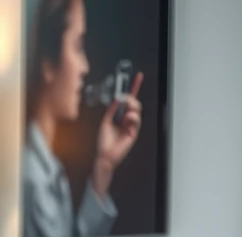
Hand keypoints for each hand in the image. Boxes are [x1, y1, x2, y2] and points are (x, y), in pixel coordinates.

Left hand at [93, 71, 143, 195]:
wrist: (104, 155)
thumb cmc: (103, 142)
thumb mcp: (105, 122)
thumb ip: (112, 110)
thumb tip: (117, 98)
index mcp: (120, 116)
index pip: (129, 100)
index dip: (134, 88)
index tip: (138, 77)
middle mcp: (127, 120)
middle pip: (135, 103)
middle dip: (131, 97)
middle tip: (125, 97)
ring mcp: (131, 126)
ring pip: (137, 110)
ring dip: (132, 106)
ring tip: (125, 110)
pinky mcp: (134, 132)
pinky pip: (136, 120)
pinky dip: (131, 117)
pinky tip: (126, 119)